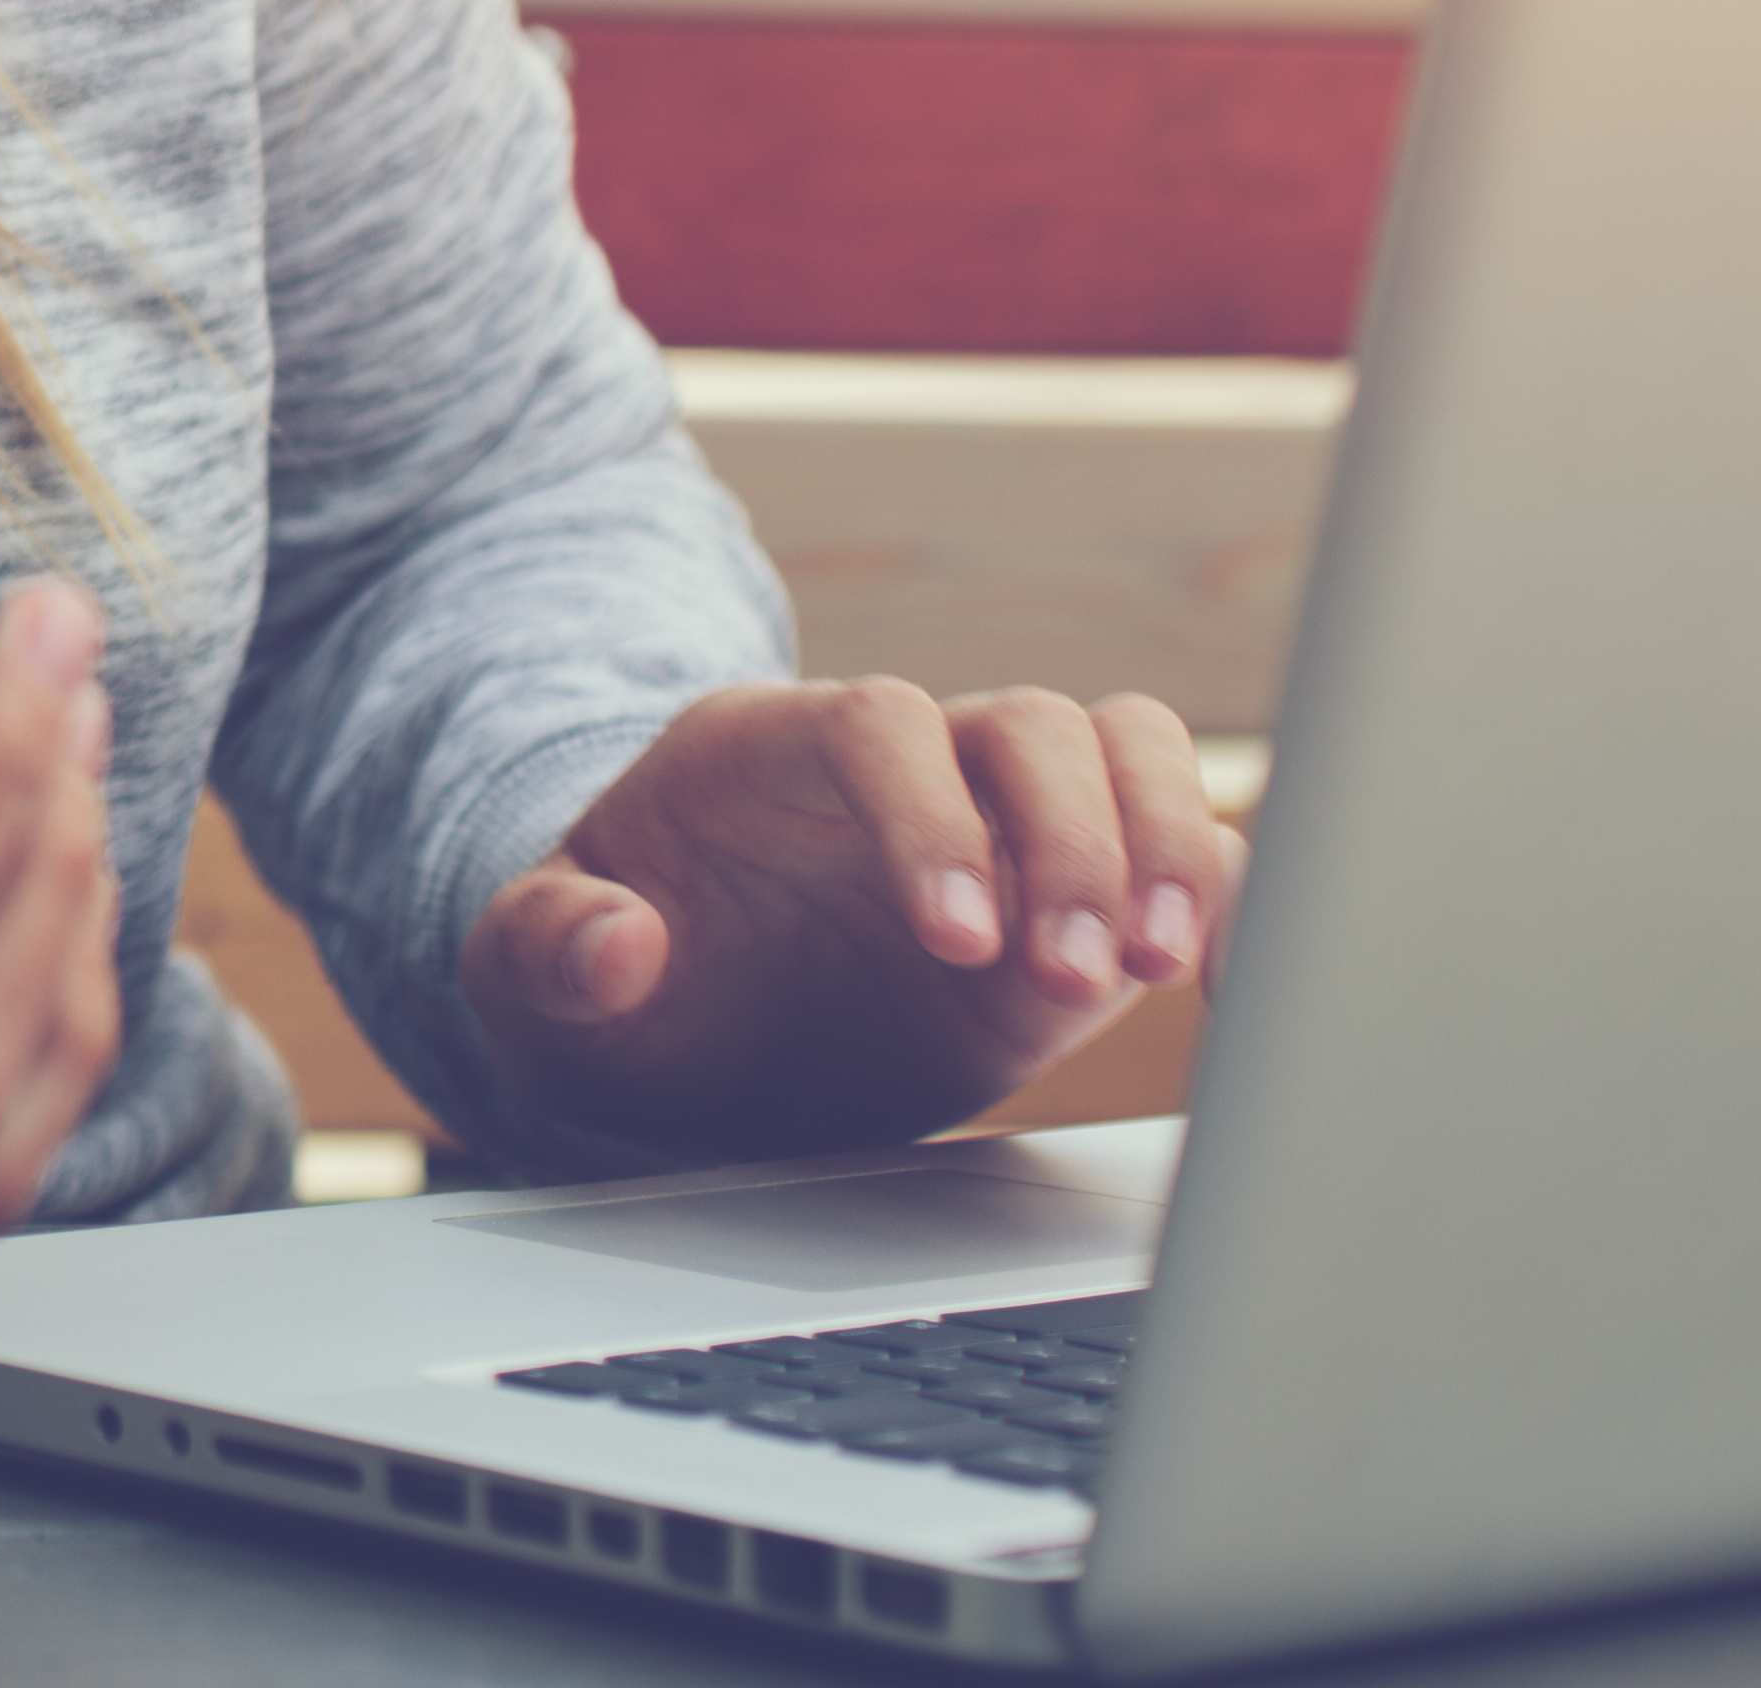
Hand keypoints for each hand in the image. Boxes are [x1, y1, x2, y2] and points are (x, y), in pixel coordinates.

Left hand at [462, 677, 1248, 1157]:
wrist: (675, 1039)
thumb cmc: (603, 980)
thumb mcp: (529, 972)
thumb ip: (548, 947)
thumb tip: (619, 947)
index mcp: (766, 750)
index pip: (877, 721)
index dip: (932, 814)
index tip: (957, 939)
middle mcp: (905, 766)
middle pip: (1026, 722)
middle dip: (1071, 837)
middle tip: (1075, 977)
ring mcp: (1002, 827)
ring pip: (1125, 753)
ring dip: (1168, 849)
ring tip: (1162, 972)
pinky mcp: (1076, 904)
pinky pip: (1189, 853)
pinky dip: (1230, 901)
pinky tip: (1231, 993)